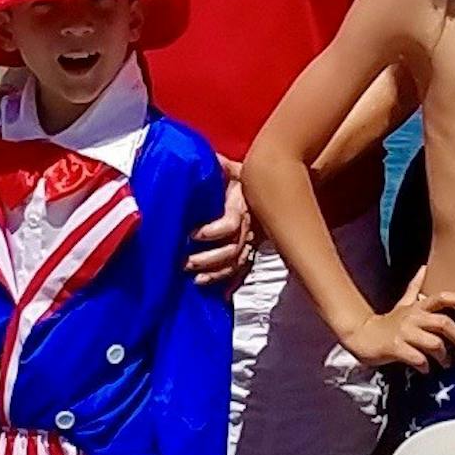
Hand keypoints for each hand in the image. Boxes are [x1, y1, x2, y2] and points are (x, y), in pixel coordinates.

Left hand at [187, 163, 254, 288]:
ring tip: (196, 281)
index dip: (211, 232)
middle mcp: (248, 227)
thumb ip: (217, 165)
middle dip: (208, 260)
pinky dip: (232, 284)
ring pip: (236, 263)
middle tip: (185, 264)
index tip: (191, 235)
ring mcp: (251, 241)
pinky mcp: (251, 250)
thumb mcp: (229, 167)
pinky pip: (244, 270)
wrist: (270, 185)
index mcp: (241, 206)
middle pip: (232, 250)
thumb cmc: (242, 177)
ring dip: (216, 274)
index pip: (229, 224)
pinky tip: (221, 296)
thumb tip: (203, 159)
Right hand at [343, 279, 454, 372]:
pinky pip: (418, 358)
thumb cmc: (388, 322)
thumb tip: (424, 267)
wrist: (361, 335)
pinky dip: (425, 365)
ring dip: (443, 356)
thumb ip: (415, 288)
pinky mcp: (395, 348)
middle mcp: (412, 317)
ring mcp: (404, 333)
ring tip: (445, 363)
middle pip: (443, 323)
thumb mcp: (403, 304)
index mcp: (417, 307)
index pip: (441, 298)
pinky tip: (425, 369)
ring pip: (433, 343)